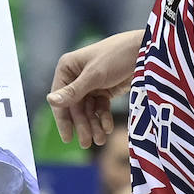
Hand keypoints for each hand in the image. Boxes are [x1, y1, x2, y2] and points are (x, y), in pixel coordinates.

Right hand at [47, 31, 140, 147]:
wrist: (144, 49)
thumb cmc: (116, 56)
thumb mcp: (94, 76)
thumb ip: (73, 91)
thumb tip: (50, 100)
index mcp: (67, 68)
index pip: (60, 98)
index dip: (63, 119)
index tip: (68, 138)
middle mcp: (76, 76)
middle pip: (75, 107)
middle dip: (82, 125)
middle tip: (87, 143)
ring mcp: (90, 83)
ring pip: (88, 110)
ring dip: (93, 125)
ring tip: (101, 140)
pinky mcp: (104, 88)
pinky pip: (100, 108)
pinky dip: (103, 118)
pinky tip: (108, 128)